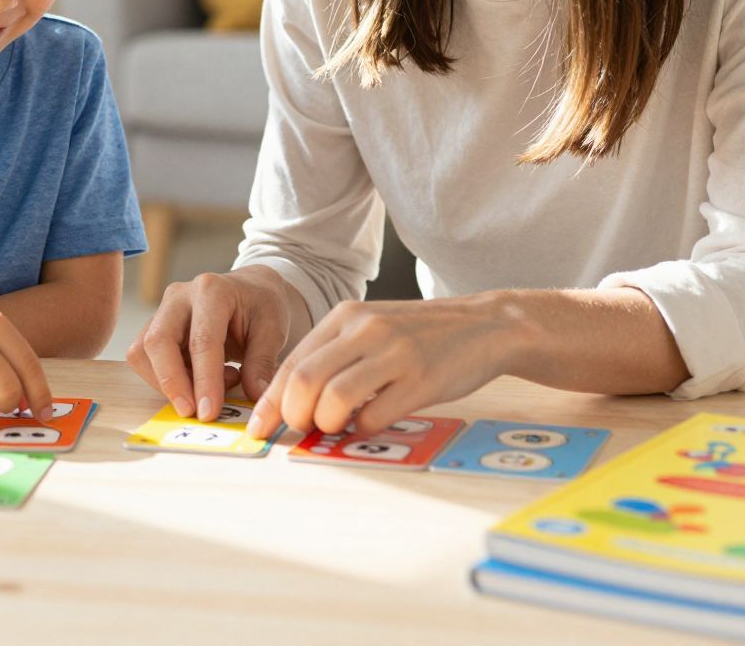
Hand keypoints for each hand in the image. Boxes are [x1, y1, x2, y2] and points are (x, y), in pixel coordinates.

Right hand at [126, 268, 298, 420]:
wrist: (250, 290)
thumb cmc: (261, 306)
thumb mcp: (273, 330)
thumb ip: (262, 362)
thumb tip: (255, 396)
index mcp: (212, 291)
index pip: (202, 340)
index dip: (204, 380)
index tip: (209, 412)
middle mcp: (179, 296)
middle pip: (158, 341)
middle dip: (172, 383)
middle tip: (192, 412)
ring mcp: (162, 310)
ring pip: (143, 352)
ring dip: (168, 383)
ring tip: (209, 388)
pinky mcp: (154, 327)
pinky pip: (144, 359)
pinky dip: (165, 379)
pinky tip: (197, 380)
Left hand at [246, 295, 520, 439]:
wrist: (485, 325)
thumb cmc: (421, 335)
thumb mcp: (372, 329)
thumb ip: (335, 356)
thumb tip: (292, 401)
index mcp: (346, 316)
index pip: (292, 362)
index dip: (270, 401)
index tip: (259, 427)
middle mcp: (366, 329)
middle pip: (304, 380)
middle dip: (293, 415)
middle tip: (302, 429)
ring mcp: (394, 352)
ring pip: (334, 398)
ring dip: (327, 423)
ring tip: (336, 426)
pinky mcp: (421, 379)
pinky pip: (375, 415)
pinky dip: (364, 428)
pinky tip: (372, 422)